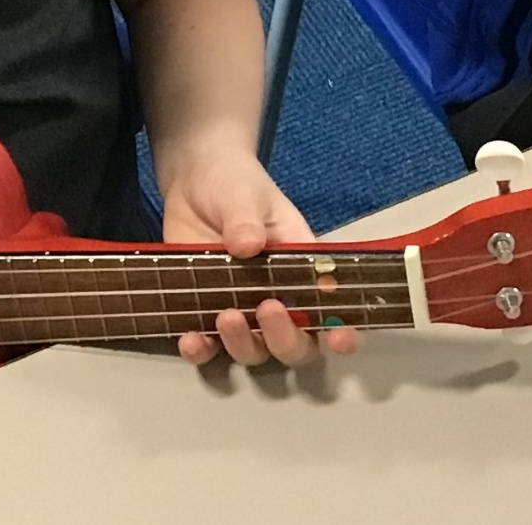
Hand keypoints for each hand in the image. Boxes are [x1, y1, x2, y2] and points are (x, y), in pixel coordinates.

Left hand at [160, 141, 358, 368]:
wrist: (191, 181)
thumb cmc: (234, 184)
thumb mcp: (244, 194)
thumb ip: (246, 219)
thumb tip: (247, 245)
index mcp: (300, 268)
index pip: (330, 308)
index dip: (341, 331)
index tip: (338, 336)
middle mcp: (276, 298)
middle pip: (293, 344)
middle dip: (284, 339)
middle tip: (266, 309)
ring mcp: (239, 309)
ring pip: (252, 351)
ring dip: (242, 344)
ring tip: (224, 316)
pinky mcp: (203, 312)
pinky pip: (207, 347)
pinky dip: (201, 351)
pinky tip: (190, 339)